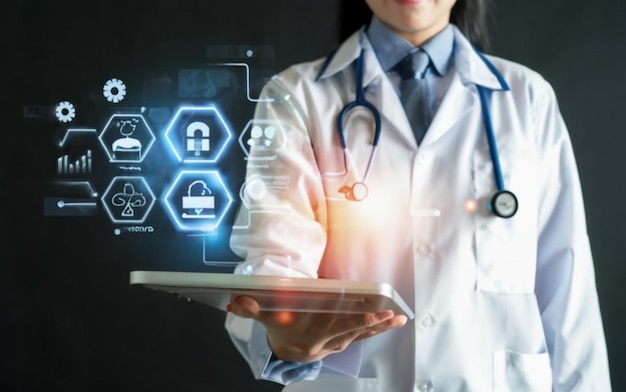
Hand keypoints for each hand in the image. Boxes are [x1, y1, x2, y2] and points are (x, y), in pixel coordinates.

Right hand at [229, 295, 407, 362]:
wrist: (285, 351)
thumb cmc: (279, 329)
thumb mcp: (266, 319)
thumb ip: (252, 310)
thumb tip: (236, 301)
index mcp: (312, 336)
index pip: (337, 327)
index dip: (357, 321)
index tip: (374, 313)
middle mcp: (327, 342)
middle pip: (354, 332)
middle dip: (374, 324)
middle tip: (393, 316)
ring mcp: (337, 343)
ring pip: (362, 335)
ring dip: (381, 328)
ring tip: (399, 319)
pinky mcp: (343, 341)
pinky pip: (362, 335)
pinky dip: (376, 329)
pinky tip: (390, 322)